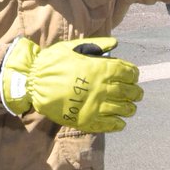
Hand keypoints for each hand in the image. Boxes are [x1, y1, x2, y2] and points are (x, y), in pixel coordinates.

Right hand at [0, 37, 142, 132]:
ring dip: (130, 108)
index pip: (128, 72)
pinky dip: (118, 124)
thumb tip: (115, 44)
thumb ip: (96, 45)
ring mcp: (95, 105)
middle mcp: (102, 87)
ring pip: (122, 109)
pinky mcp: (86, 119)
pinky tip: (120, 122)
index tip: (133, 77)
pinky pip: (108, 124)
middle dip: (136, 92)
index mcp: (100, 69)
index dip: (133, 75)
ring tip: (130, 108)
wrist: (32, 82)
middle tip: (137, 94)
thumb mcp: (74, 47)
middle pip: (129, 92)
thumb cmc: (53, 62)